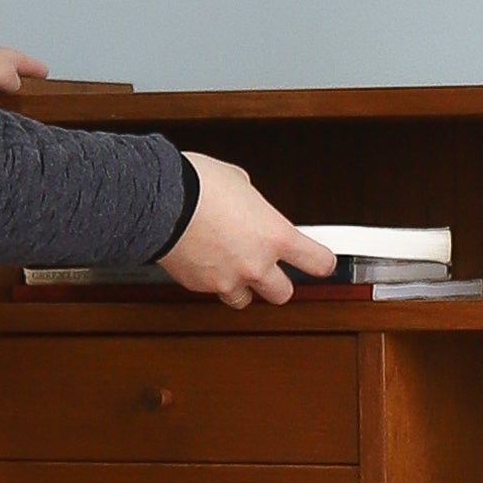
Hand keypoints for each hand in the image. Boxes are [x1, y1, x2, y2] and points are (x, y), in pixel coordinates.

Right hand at [160, 153, 333, 308]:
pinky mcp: (199, 286)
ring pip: (244, 300)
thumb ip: (254, 204)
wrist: (159, 201)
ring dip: (243, 287)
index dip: (323, 264)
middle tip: (269, 268)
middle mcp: (255, 264)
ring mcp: (226, 279)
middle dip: (277, 282)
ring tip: (231, 267)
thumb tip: (250, 207)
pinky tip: (203, 259)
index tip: (322, 262)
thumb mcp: (240, 181)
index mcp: (275, 236)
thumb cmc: (199, 185)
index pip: (318, 263)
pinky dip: (211, 280)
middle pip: (284, 294)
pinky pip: (212, 290)